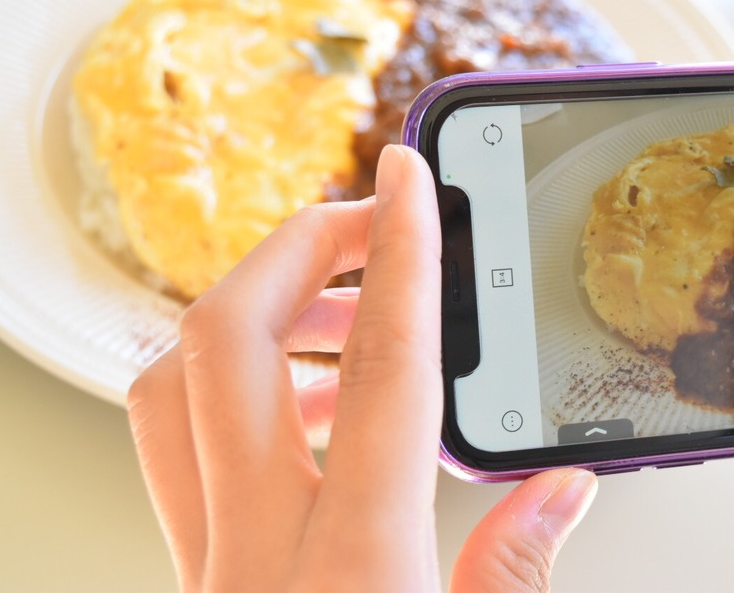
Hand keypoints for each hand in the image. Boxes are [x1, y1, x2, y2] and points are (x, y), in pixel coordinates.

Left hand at [127, 144, 596, 591]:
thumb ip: (518, 571)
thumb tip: (560, 485)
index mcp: (352, 569)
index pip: (382, 369)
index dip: (402, 256)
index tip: (408, 180)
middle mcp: (254, 557)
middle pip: (228, 344)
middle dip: (297, 251)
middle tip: (365, 221)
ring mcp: (207, 567)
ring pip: (174, 389)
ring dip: (257, 318)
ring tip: (342, 311)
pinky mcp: (197, 579)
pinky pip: (179, 448)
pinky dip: (238, 393)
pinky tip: (312, 408)